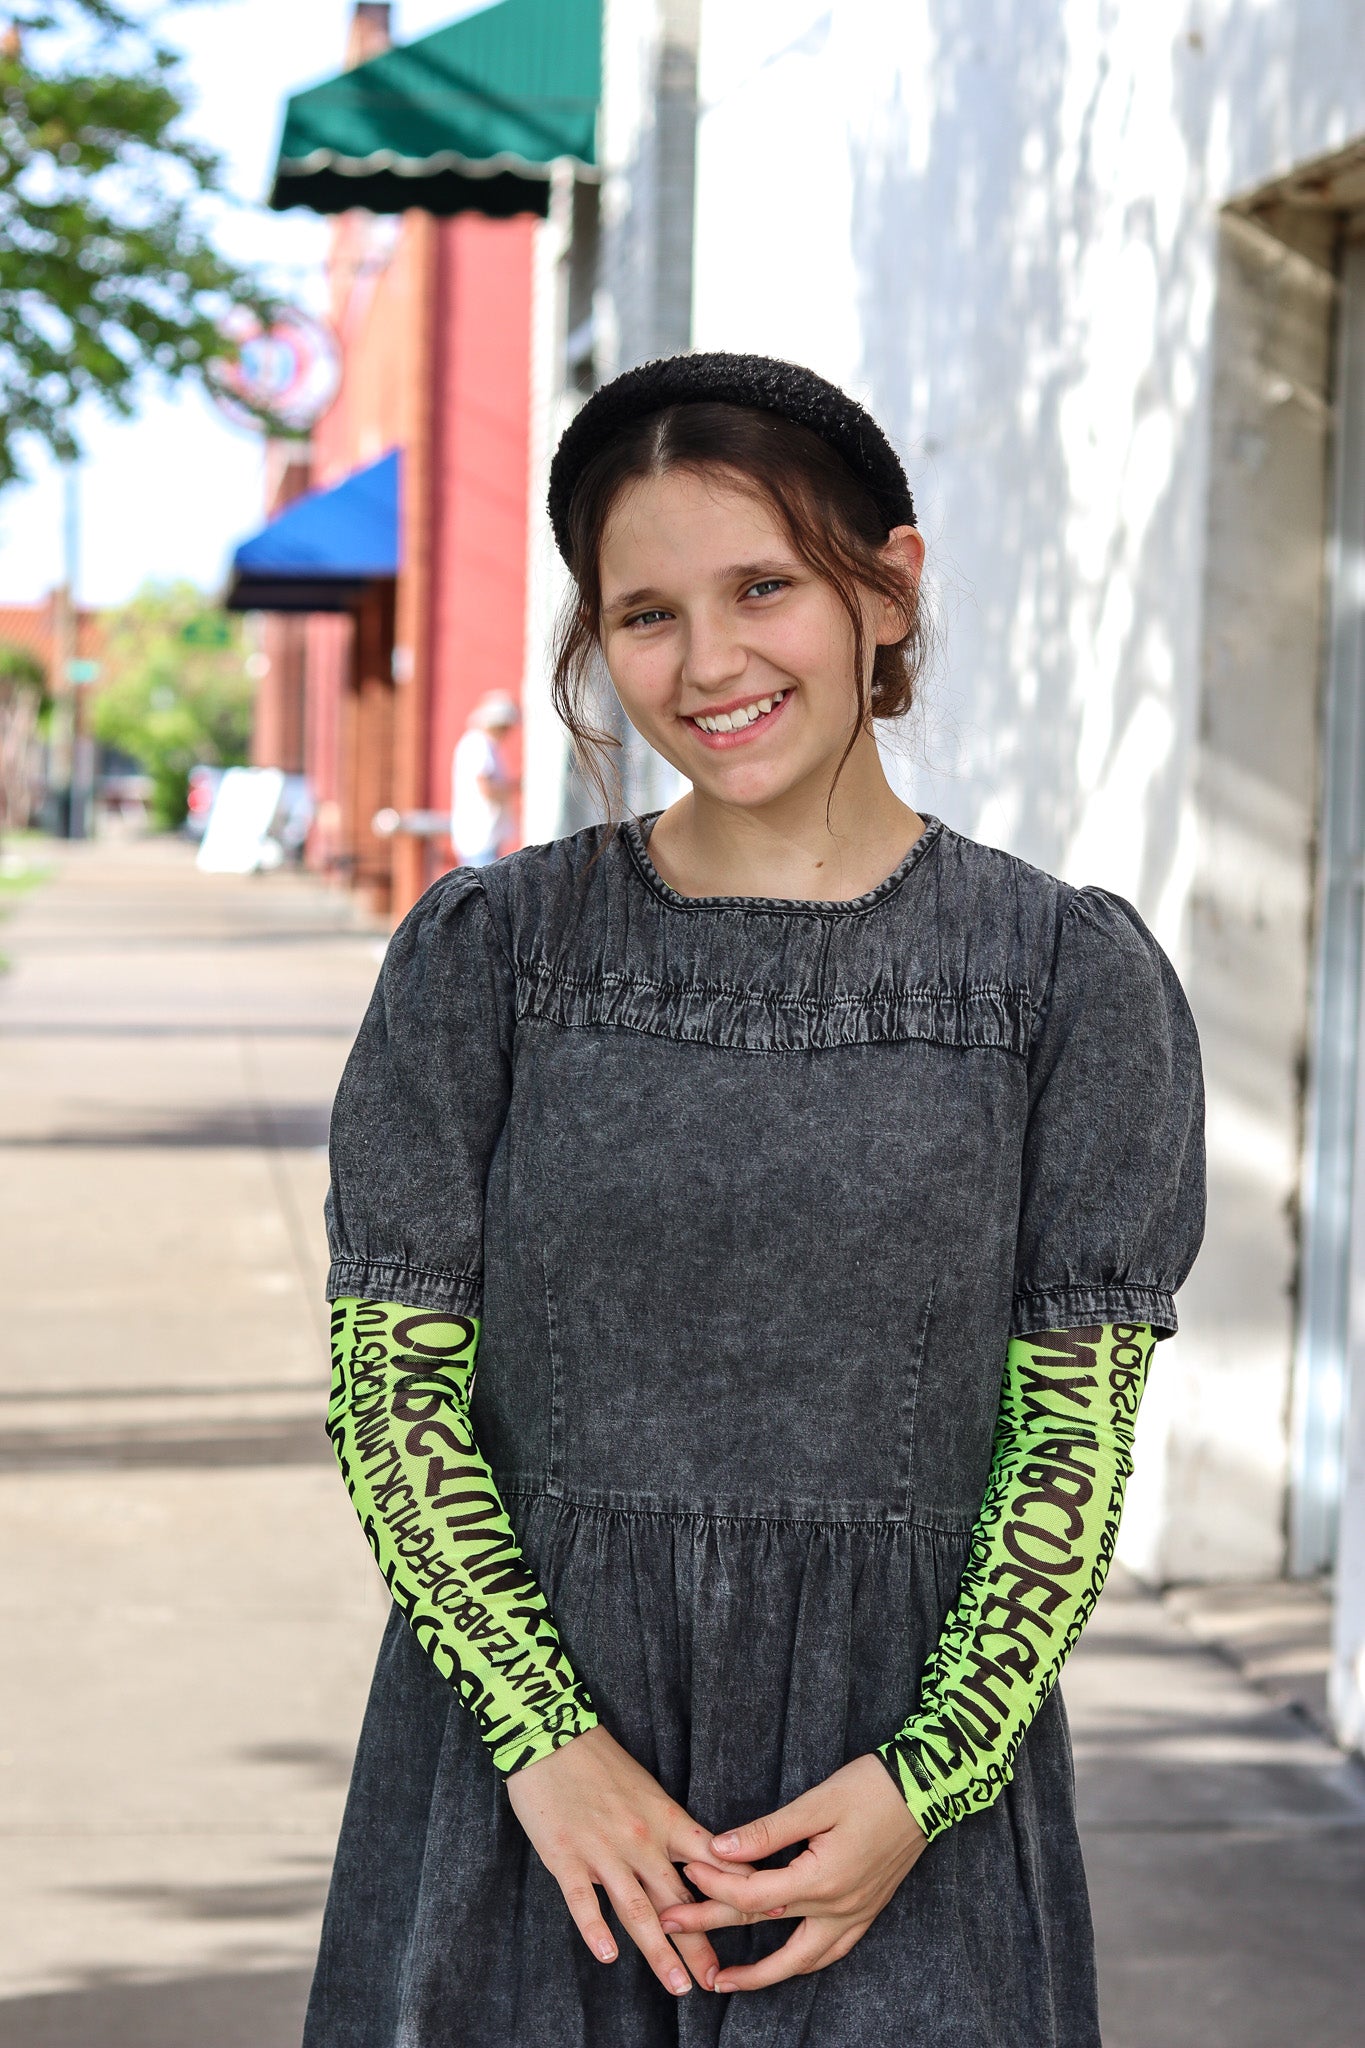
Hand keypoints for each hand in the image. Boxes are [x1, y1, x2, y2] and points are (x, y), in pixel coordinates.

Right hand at [506, 1724, 752, 1996]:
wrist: (550, 1735)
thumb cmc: (600, 1763)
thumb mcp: (648, 1791)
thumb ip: (670, 1829)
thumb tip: (700, 1861)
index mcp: (666, 1820)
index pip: (711, 1862)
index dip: (738, 1891)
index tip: (767, 1915)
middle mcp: (641, 1840)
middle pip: (677, 1899)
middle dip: (699, 1943)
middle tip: (717, 1981)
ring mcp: (604, 1851)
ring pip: (637, 1909)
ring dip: (660, 1951)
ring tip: (679, 1985)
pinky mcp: (566, 1857)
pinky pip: (583, 1900)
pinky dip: (596, 1930)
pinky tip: (609, 1955)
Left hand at [658, 1753, 926, 1991]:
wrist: (929, 1789)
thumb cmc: (873, 1787)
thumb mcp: (817, 1802)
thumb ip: (767, 1831)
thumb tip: (720, 1848)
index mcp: (822, 1881)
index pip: (751, 1896)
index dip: (712, 1884)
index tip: (684, 1867)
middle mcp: (838, 1908)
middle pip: (764, 1933)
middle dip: (711, 1930)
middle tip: (669, 1929)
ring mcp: (856, 1915)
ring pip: (801, 1962)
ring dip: (760, 1973)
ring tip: (723, 1980)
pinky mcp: (868, 1911)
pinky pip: (830, 1952)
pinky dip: (802, 1963)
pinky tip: (785, 1964)